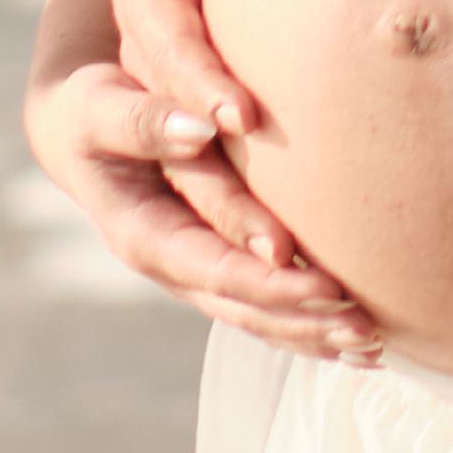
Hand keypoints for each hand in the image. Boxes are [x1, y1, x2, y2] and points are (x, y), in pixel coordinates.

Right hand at [21, 49, 375, 358]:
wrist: (78, 125)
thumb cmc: (92, 106)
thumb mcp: (102, 108)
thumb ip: (146, 121)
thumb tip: (202, 128)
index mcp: (141, 234)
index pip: (214, 269)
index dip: (269, 282)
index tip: (328, 286)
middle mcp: (170, 266)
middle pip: (242, 307)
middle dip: (303, 323)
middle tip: (368, 329)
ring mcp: (192, 271)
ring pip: (256, 318)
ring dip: (313, 336)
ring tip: (374, 346)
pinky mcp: (216, 262)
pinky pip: (263, 305)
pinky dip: (307, 325)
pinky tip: (354, 339)